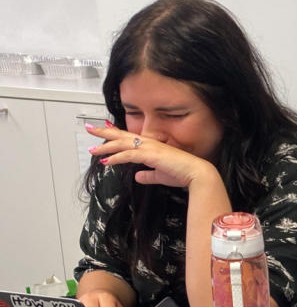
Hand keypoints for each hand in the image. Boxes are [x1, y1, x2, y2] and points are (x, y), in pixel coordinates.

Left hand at [86, 123, 215, 188]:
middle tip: (90, 129)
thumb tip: (137, 177)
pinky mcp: (150, 156)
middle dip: (104, 133)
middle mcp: (148, 143)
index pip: (129, 137)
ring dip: (106, 146)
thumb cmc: (181, 174)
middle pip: (122, 136)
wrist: (195, 173)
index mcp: (151, 146)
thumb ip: (148, 175)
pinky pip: (129, 155)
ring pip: (122, 144)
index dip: (115, 134)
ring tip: (92, 149)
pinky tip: (107, 162)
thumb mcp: (160, 175)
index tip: (102, 130)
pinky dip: (117, 158)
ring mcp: (149, 148)